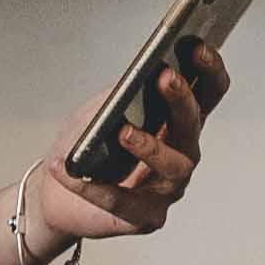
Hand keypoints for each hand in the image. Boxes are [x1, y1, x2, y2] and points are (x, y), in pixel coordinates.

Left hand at [37, 42, 230, 242]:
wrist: (54, 191)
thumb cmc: (87, 144)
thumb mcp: (102, 108)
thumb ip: (122, 94)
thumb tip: (136, 80)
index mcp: (176, 122)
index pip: (208, 93)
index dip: (209, 69)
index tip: (197, 46)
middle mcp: (181, 154)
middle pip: (192, 125)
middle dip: (182, 100)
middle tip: (166, 77)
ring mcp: (167, 188)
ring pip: (173, 166)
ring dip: (149, 146)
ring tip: (122, 132)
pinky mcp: (145, 218)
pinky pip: (122, 202)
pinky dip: (92, 186)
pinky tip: (68, 170)